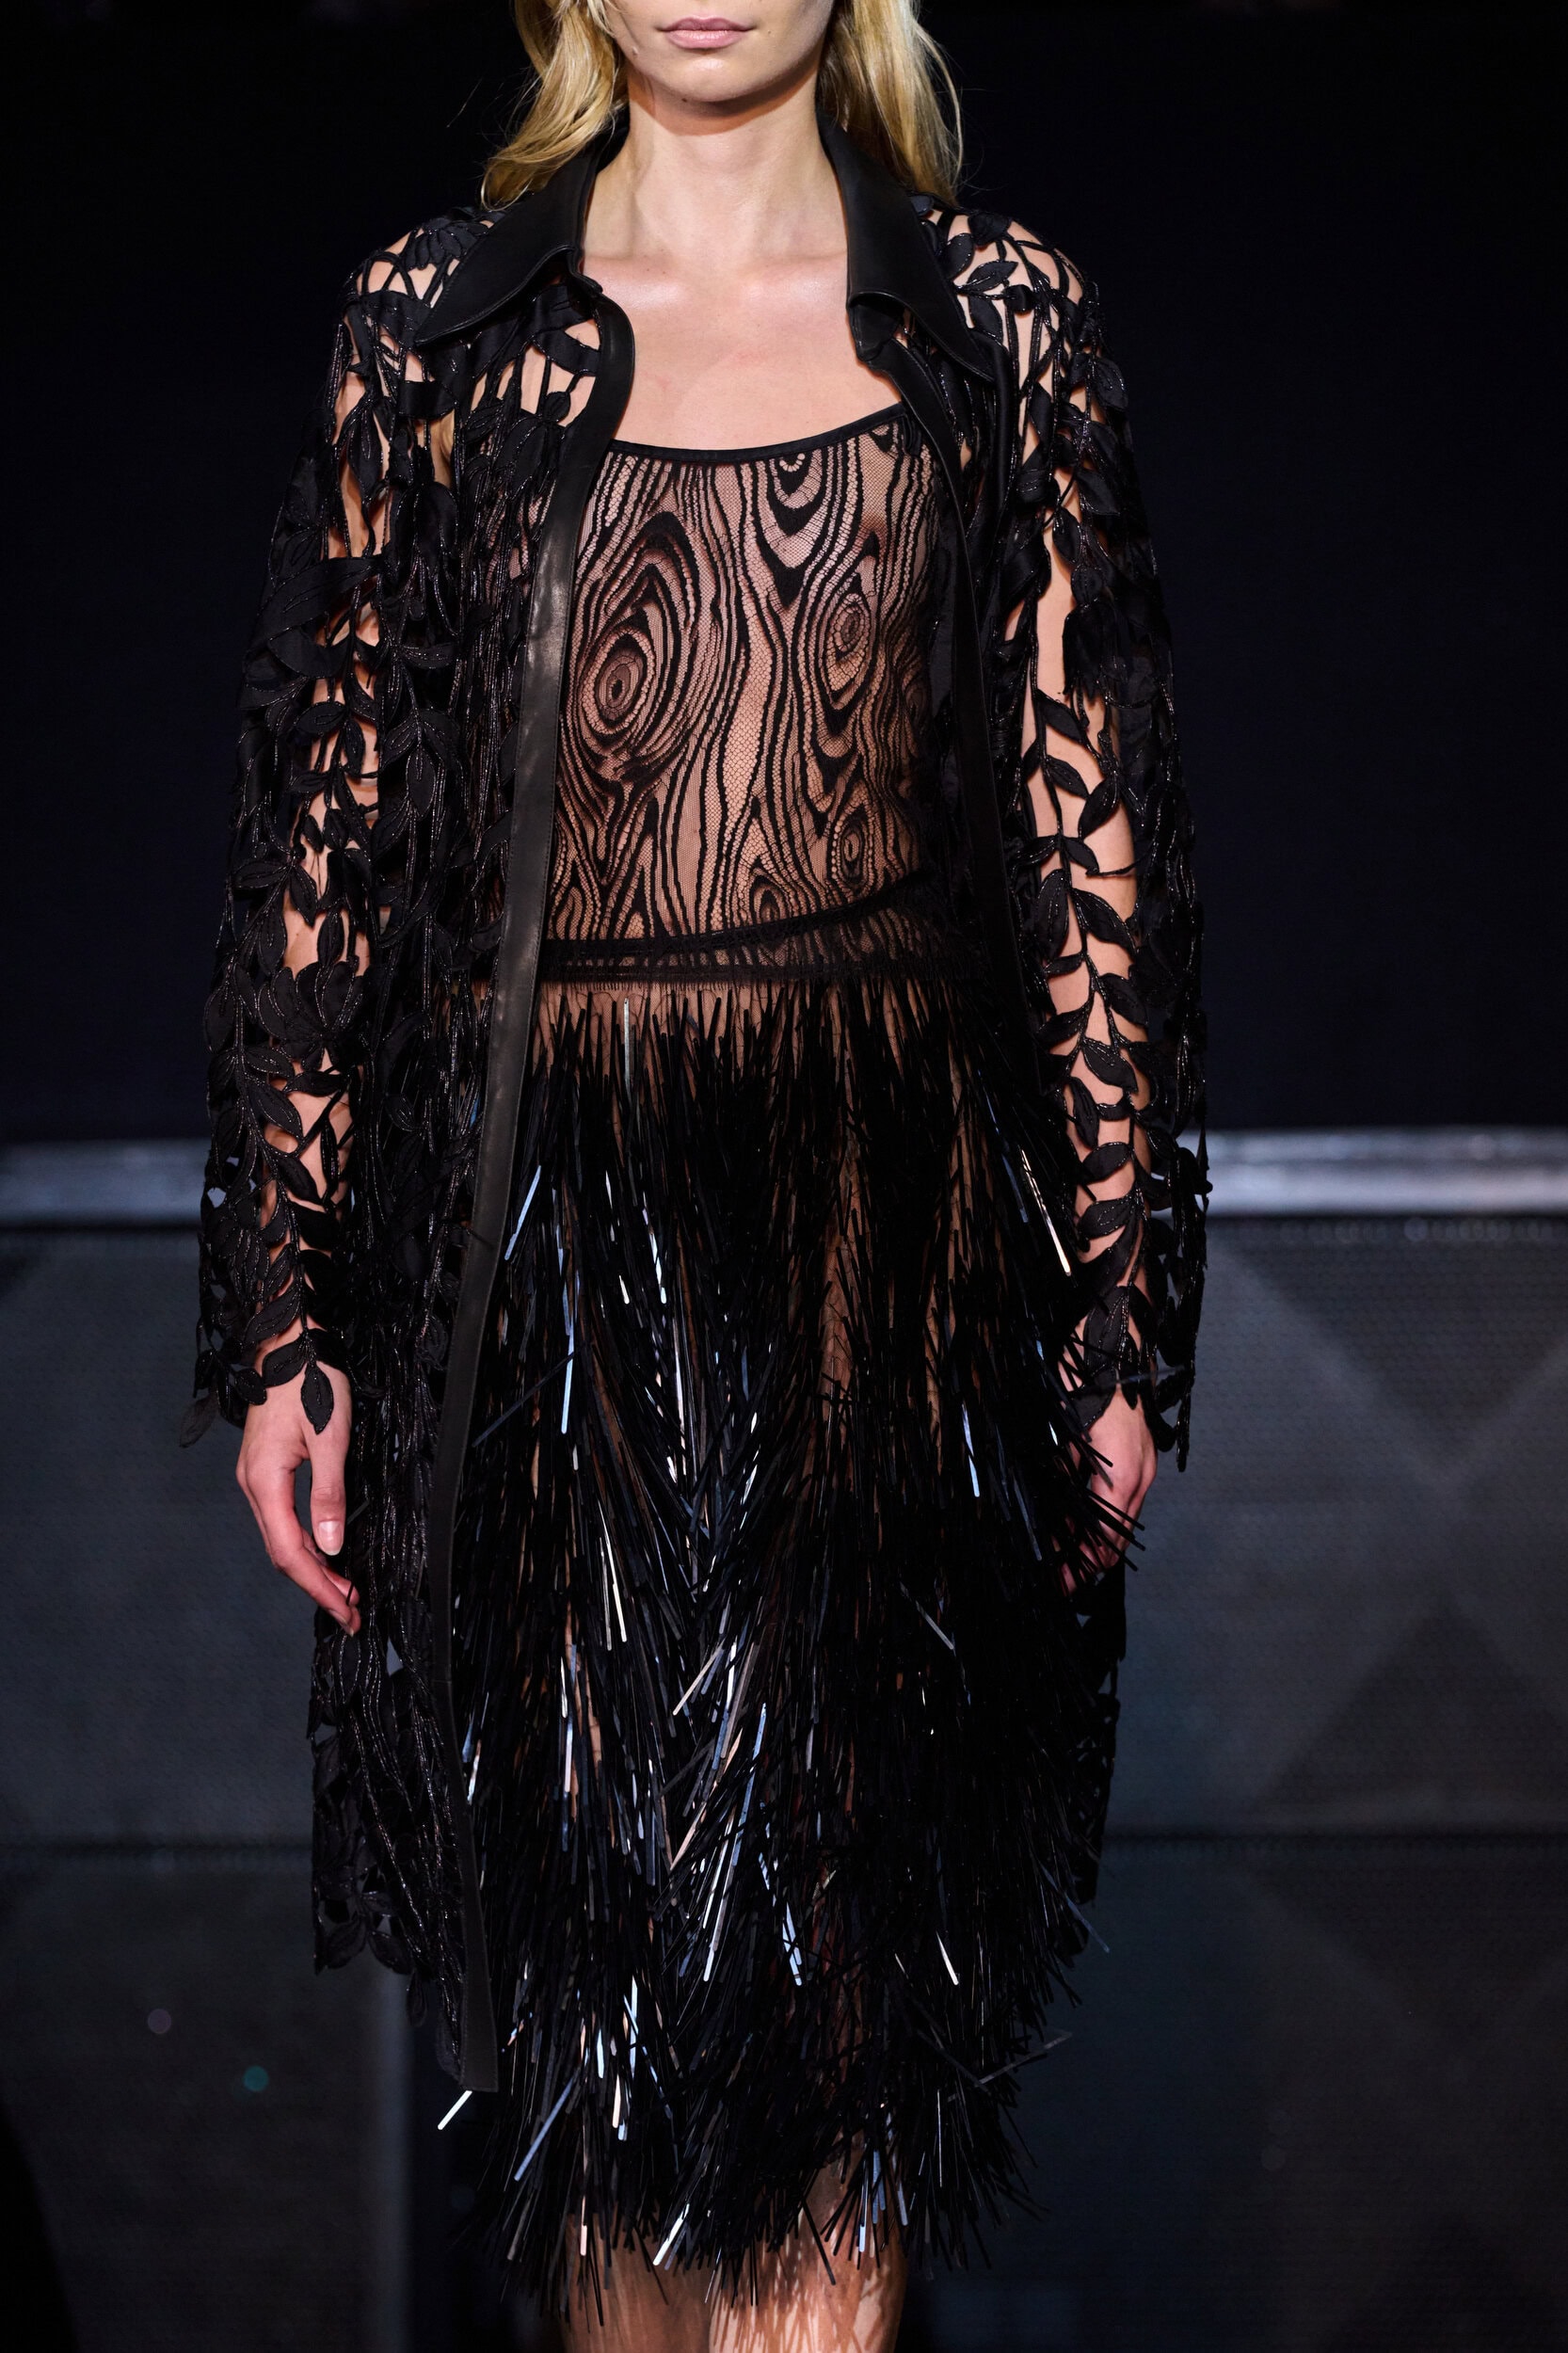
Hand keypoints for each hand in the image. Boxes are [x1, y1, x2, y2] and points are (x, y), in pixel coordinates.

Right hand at [236, 1362, 359, 1631]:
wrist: (289, 1342)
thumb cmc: (312, 1380)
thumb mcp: (331, 1437)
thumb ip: (329, 1493)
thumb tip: (331, 1545)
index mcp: (264, 1482)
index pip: (292, 1553)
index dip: (319, 1587)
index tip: (346, 1611)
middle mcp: (253, 1485)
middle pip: (284, 1553)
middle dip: (317, 1586)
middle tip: (352, 1613)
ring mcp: (256, 1477)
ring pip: (282, 1538)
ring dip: (313, 1567)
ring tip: (345, 1590)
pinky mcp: (265, 1468)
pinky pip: (283, 1519)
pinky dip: (306, 1542)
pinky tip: (326, 1551)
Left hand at [1069, 1387, 1155, 1590]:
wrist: (1115, 1339)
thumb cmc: (1087, 1380)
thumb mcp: (1065, 1434)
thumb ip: (1064, 1477)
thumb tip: (1055, 1515)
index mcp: (1123, 1476)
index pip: (1106, 1538)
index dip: (1082, 1564)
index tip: (1061, 1582)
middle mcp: (1140, 1475)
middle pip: (1118, 1536)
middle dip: (1089, 1560)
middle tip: (1062, 1580)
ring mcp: (1144, 1464)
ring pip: (1121, 1518)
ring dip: (1094, 1540)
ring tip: (1064, 1556)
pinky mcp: (1138, 1453)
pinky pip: (1122, 1496)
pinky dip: (1102, 1515)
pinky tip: (1076, 1521)